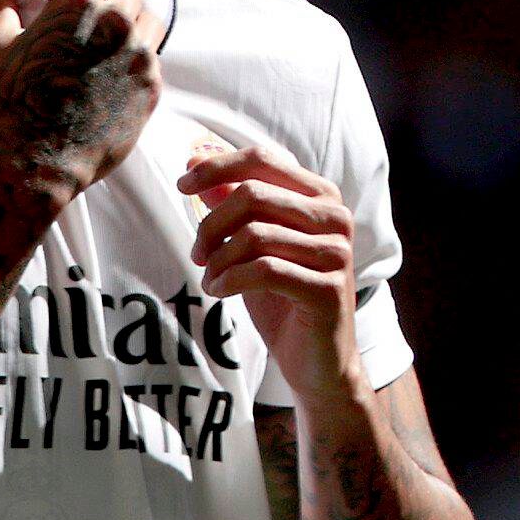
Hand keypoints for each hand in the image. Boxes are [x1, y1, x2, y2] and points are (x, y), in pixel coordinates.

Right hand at [0, 0, 158, 196]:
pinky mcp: (151, 86)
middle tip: (95, 22)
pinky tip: (117, 75)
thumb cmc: (14, 99)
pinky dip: (140, 61)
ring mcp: (139, 55)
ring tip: (111, 44)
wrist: (38, 158)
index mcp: (78, 3)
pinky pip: (154, 60)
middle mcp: (115, 22)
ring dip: (134, 26)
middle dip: (114, 0)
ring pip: (150, 21)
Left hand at [182, 145, 366, 405]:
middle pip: (253, 194)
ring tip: (209, 278)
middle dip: (211, 223)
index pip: (263, 159)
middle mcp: (335, 217)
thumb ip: (232, 201)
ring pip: (254, 234)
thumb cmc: (284, 299)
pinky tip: (219, 292)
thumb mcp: (252, 245)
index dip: (217, 167)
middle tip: (196, 254)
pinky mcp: (328, 289)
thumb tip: (197, 156)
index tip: (182, 185)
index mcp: (321, 196)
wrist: (317, 363)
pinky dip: (229, 280)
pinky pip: (263, 270)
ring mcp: (337, 253)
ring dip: (218, 258)